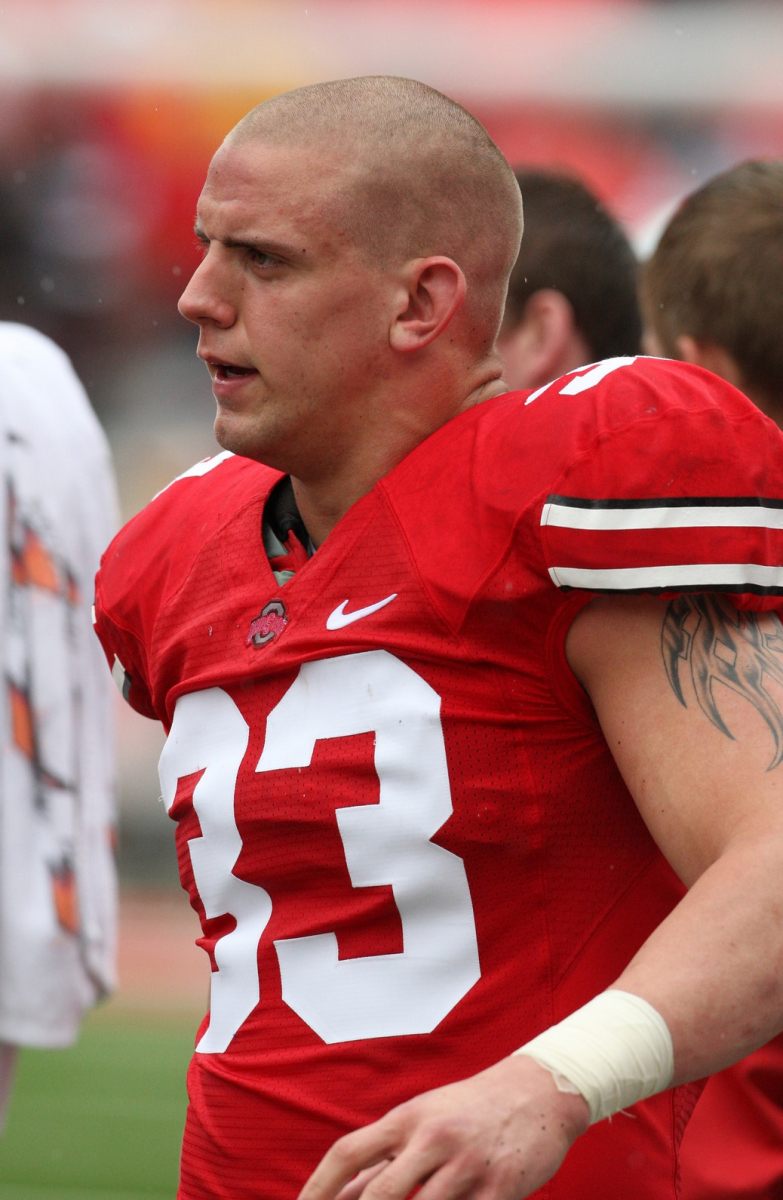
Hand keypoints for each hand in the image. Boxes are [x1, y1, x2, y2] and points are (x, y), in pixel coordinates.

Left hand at [297, 1055, 589, 1199]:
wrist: (540, 1092)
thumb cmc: (471, 1111)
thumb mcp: (424, 1121)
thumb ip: (383, 1161)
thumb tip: (334, 1198)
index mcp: (408, 1118)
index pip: (348, 1152)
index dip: (317, 1188)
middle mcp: (433, 1137)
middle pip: (379, 1194)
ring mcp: (467, 1164)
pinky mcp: (500, 1189)